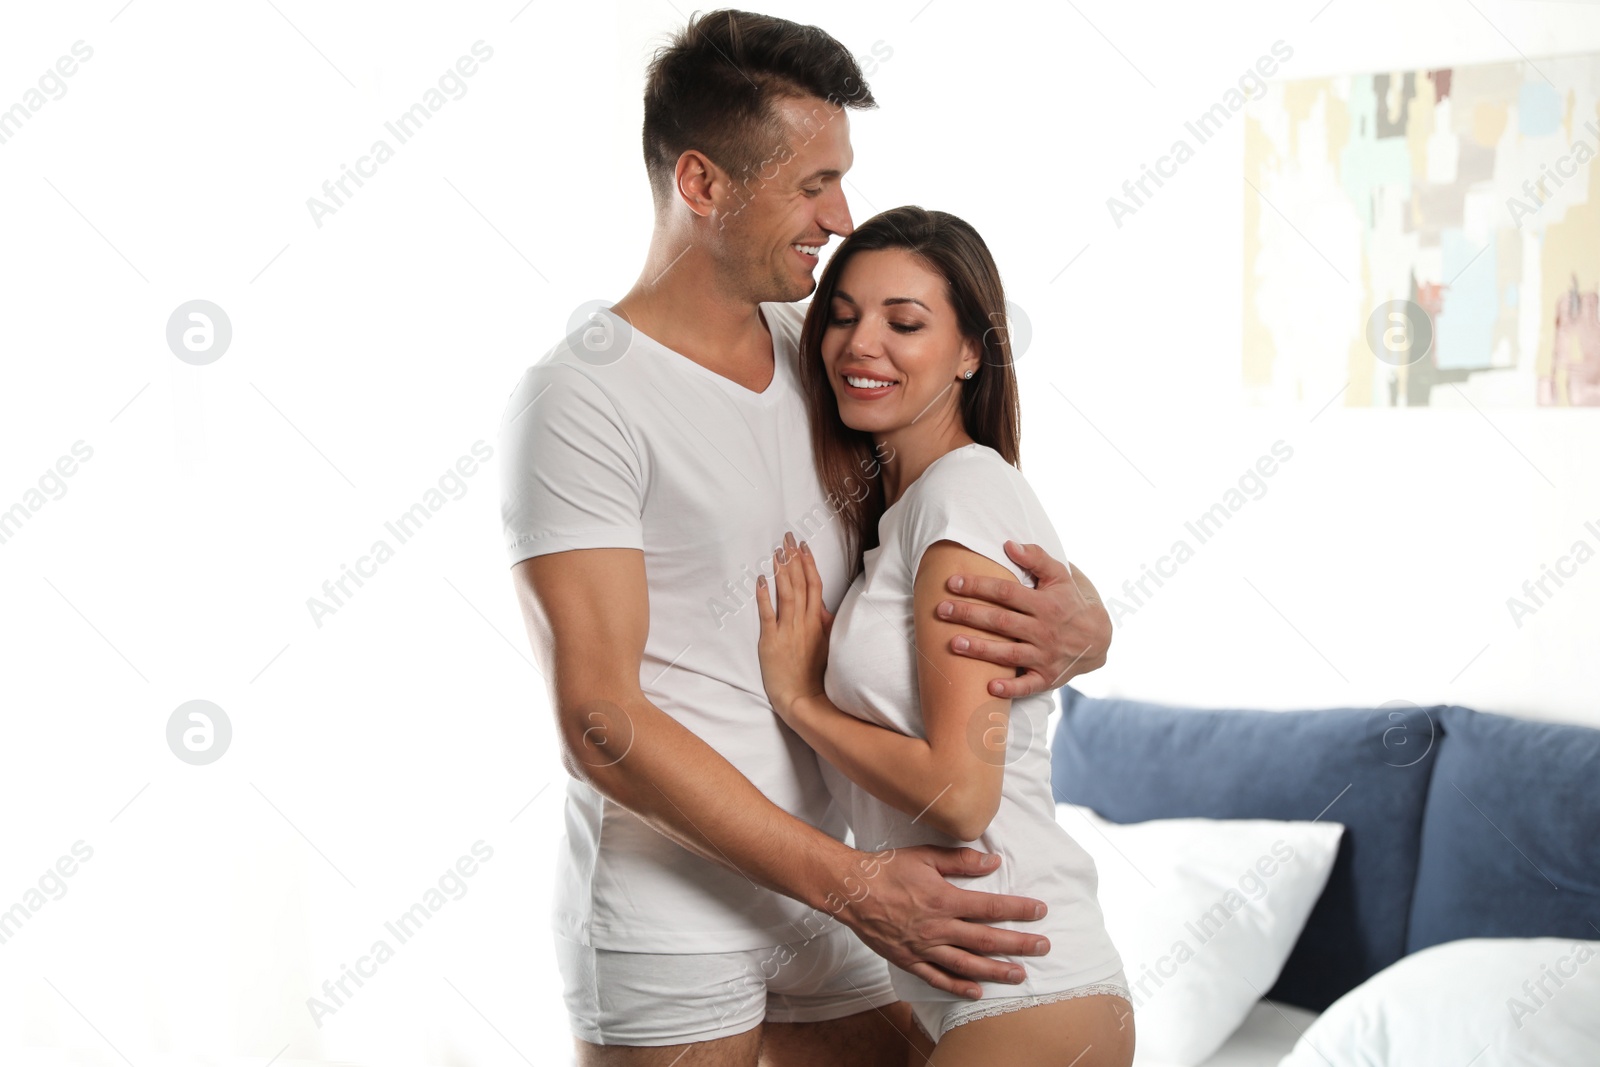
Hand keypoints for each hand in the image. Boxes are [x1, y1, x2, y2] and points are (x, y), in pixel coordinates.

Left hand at [755, 530, 832, 719]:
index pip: (815, 585)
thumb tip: (825, 607)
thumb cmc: (815, 675)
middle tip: (788, 537)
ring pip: (786, 594)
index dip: (809, 564)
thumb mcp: (828, 647)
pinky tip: (760, 580)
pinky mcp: (770, 641)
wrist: (803, 699)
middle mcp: (804, 622)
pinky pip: (767, 615)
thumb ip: (826, 625)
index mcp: (818, 622)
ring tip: (777, 551)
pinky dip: (764, 596)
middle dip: (794, 558)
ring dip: (782, 571)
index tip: (803, 546)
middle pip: (800, 583)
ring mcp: (787, 630)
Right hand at [831, 845, 1049, 999]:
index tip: (1040, 911)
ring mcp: (923, 947)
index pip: (990, 906)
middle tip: (1043, 947)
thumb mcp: (925, 856)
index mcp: (944, 899)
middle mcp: (937, 927)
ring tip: (1020, 975)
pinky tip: (977, 992)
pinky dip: (958, 987)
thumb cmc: (887, 869)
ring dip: (996, 970)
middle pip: (986, 939)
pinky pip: (937, 978)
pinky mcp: (909, 960)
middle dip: (1018, 944)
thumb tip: (992, 862)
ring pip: (967, 964)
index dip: (1018, 909)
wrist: (850, 890)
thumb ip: (960, 861)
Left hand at [937, 542, 1110, 698]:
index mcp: (1046, 604)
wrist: (1100, 638)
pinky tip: (989, 687)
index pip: (1006, 592)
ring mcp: (1046, 656)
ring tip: (953, 644)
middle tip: (941, 610)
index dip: (978, 586)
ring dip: (981, 650)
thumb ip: (1037, 558)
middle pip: (1001, 622)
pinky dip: (1010, 688)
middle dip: (969, 615)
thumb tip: (1008, 544)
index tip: (952, 583)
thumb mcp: (1061, 576)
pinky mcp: (1047, 677)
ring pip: (1009, 653)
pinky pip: (1028, 685)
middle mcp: (1045, 630)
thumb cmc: (1072, 602)